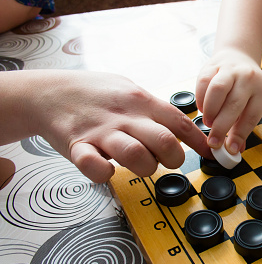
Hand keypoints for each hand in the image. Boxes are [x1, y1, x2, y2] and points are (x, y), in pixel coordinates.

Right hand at [18, 70, 212, 182]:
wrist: (48, 91)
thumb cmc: (94, 92)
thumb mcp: (129, 89)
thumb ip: (154, 108)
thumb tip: (182, 127)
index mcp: (141, 102)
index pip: (180, 123)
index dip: (200, 142)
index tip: (211, 154)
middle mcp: (126, 116)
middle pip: (165, 143)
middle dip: (174, 159)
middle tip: (167, 160)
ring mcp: (102, 132)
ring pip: (137, 156)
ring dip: (145, 168)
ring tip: (139, 164)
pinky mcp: (78, 147)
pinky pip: (96, 168)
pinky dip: (105, 174)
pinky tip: (106, 168)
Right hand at [195, 49, 261, 153]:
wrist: (237, 56)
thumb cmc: (244, 87)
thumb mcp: (251, 104)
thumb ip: (242, 126)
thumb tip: (234, 150)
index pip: (251, 116)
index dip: (239, 135)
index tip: (230, 149)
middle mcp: (248, 77)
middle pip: (234, 105)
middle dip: (221, 127)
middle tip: (213, 142)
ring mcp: (230, 69)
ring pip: (217, 90)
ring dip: (210, 111)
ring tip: (208, 122)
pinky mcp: (213, 65)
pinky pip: (203, 82)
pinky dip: (201, 99)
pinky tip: (203, 109)